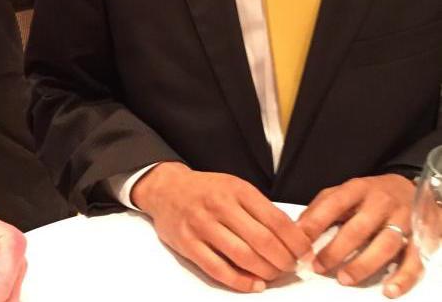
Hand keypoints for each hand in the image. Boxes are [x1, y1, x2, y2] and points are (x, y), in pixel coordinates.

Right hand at [130, 162, 311, 291]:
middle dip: (284, 261)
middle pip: (263, 241)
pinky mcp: (188, 243)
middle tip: (291, 267)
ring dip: (266, 272)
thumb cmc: (206, 191)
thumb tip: (293, 238)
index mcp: (237, 189)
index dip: (296, 242)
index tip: (305, 253)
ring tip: (273, 275)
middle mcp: (219, 205)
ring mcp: (202, 224)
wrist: (166, 189)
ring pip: (244, 257)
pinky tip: (254, 284)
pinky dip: (241, 282)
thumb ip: (260, 210)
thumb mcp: (235, 188)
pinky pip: (219, 270)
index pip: (276, 220)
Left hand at [297, 174, 421, 297]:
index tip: (299, 240)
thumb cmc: (368, 194)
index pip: (334, 203)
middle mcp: (380, 203)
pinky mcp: (419, 238)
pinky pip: (413, 260)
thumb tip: (298, 227)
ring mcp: (402, 220)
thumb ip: (321, 207)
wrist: (407, 189)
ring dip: (363, 264)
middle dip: (336, 249)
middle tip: (318, 266)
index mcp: (357, 188)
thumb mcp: (343, 192)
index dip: (316, 221)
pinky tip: (389, 289)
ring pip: (385, 244)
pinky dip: (402, 277)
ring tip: (344, 278)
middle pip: (358, 228)